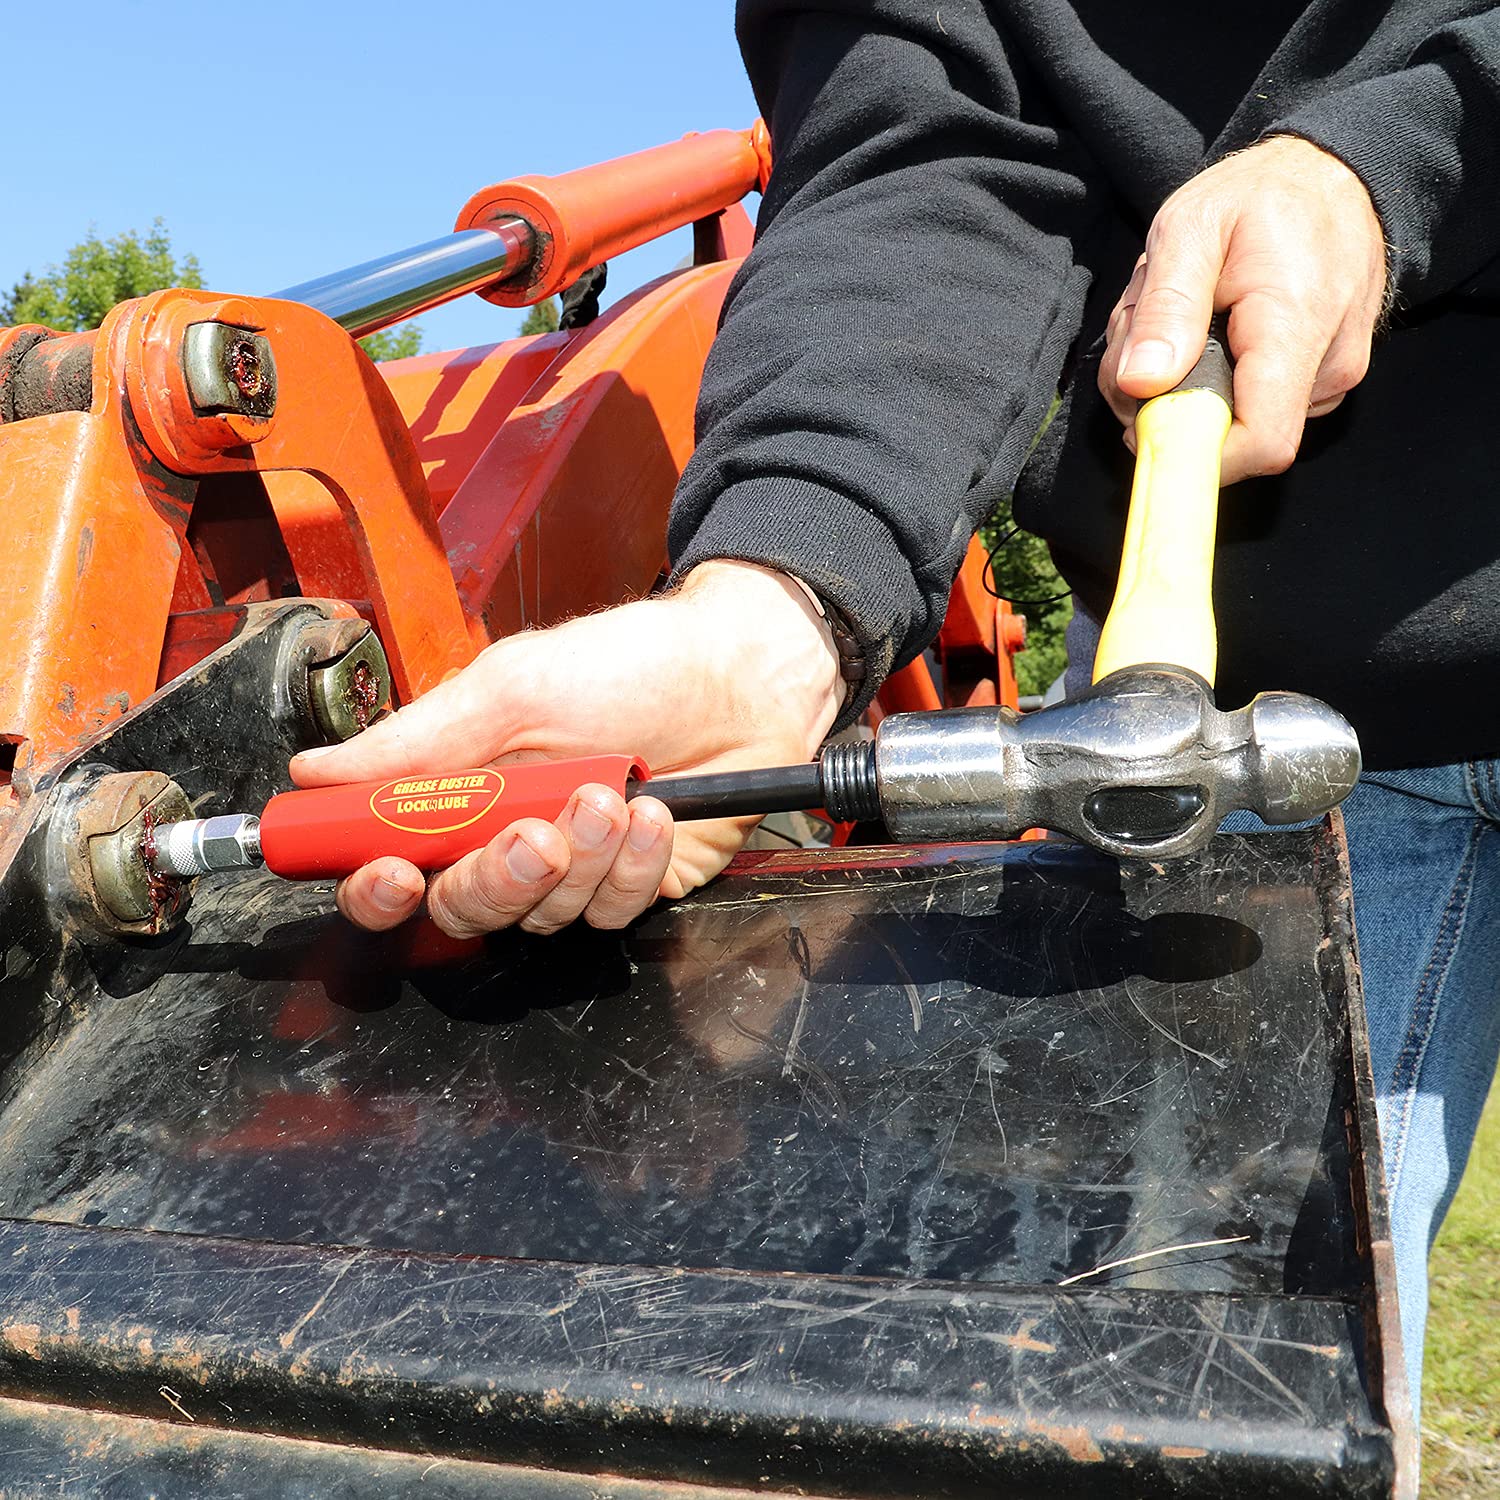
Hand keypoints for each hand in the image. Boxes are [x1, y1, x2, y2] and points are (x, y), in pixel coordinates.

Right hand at [288, 561, 842, 936]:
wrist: (743, 676)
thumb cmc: (628, 665)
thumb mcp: (512, 689)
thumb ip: (418, 743)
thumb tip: (314, 772)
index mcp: (460, 787)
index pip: (384, 860)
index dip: (373, 884)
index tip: (392, 873)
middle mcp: (506, 834)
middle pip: (457, 908)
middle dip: (493, 879)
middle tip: (533, 833)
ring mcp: (572, 868)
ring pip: (538, 917)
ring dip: (578, 858)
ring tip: (614, 791)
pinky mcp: (631, 887)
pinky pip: (608, 913)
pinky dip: (633, 864)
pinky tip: (657, 811)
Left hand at [1100, 136, 1386, 484]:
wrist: (1330, 173)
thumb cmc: (1259, 196)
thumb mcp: (1191, 227)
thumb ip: (1165, 306)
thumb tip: (1141, 383)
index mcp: (1298, 327)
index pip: (1259, 443)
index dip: (1192, 452)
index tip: (1143, 417)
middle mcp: (1326, 368)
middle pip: (1224, 437)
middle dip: (1161, 398)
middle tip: (1144, 326)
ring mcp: (1326, 381)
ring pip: (1226, 423)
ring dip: (1175, 382)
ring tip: (1179, 314)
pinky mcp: (1317, 384)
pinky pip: (1243, 407)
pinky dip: (1203, 378)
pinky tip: (1202, 327)